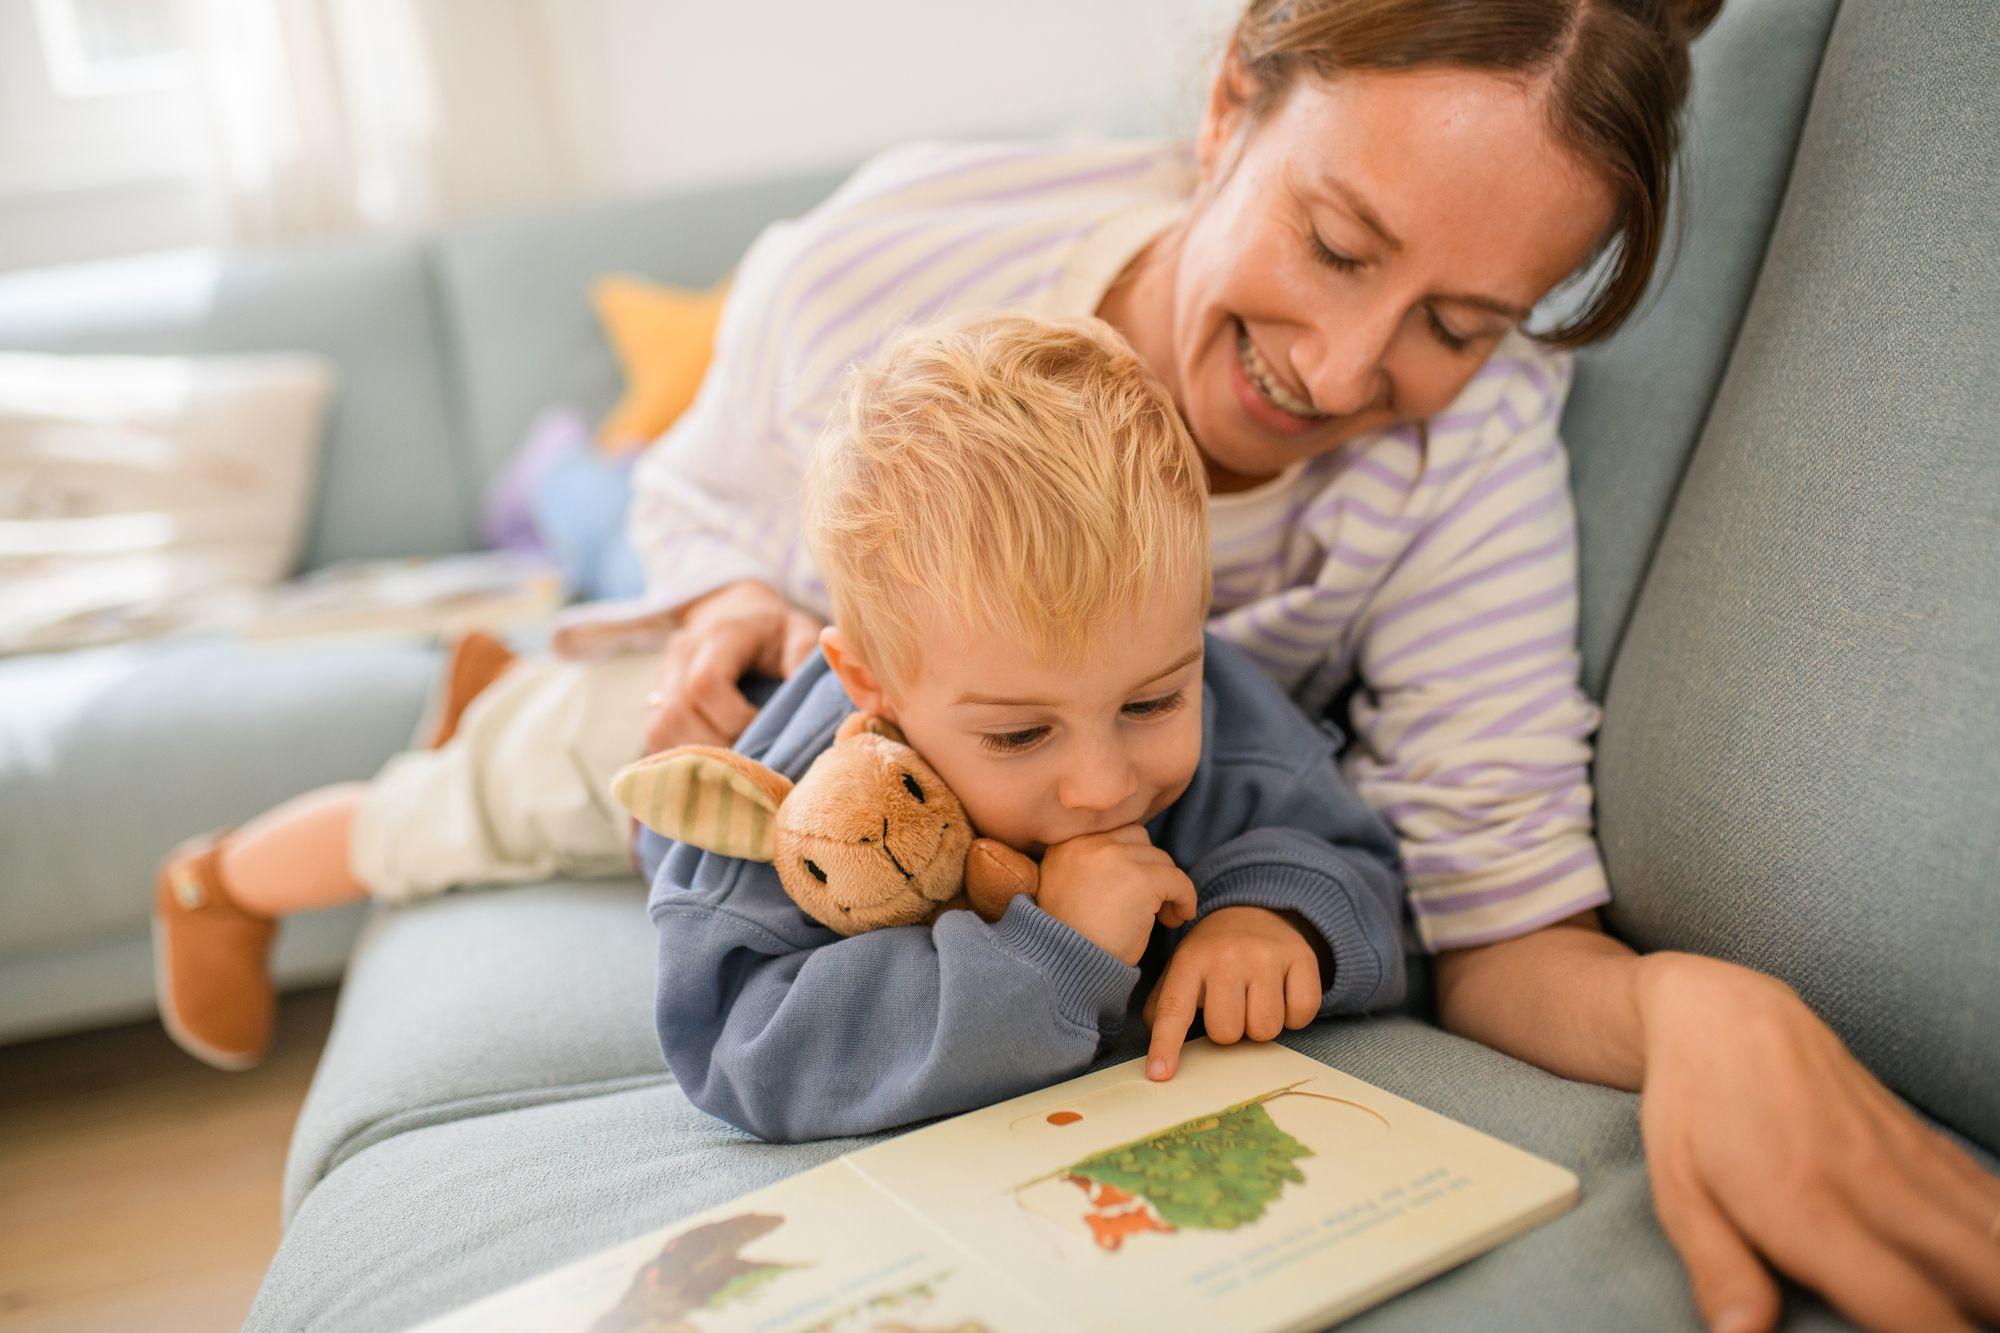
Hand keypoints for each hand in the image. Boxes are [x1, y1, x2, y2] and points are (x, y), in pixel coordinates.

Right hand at [641, 581, 822, 753]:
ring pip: (659, 727)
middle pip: (676, 712)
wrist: (739, 615)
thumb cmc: (776, 631)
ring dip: (694, 756)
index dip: (734, 719)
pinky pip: (655, 737)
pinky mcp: (656, 700)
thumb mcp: (799, 630)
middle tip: (750, 760)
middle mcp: (682, 654)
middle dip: (715, 745)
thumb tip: (806, 692)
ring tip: (731, 766)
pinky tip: (712, 765)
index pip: (705, 684)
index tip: (764, 729)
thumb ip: (804, 654)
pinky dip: (681, 758)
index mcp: (720, 636)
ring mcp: (663, 677)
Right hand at [1036, 825, 1195, 966]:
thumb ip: (1089, 866)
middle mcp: (1087, 842)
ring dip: (1166, 885)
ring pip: (1160, 859)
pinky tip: (1178, 917)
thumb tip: (1133, 858)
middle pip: (1138, 839)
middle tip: (1150, 901)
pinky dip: (1185, 898)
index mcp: (1065, 843)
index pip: (1113, 833)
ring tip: (1162, 915)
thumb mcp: (1067, 889)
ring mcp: (1114, 857)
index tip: (1135, 888)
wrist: (1064, 967)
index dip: (1130, 859)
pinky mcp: (1140, 879)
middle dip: (1148, 867)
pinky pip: (1177, 880)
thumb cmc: (1068, 938)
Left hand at [1142, 906, 1321, 1081]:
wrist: (1256, 912)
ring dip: (1261, 1026)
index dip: (1166, 1045)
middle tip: (1232, 1007)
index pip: (1175, 1009)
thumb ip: (1165, 1007)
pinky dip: (1294, 1016)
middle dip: (1230, 1031)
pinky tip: (1282, 995)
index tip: (1159, 1074)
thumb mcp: (1183, 969)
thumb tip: (1158, 1057)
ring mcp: (1267, 955)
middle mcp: (1228, 955)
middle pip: (1227, 1032)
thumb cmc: (1214, 954)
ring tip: (1255, 1000)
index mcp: (1191, 959)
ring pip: (1265, 1029)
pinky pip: (1301, 1015)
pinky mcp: (1302, 957)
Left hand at [1635, 952, 1999, 1332]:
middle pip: (1983, 1273)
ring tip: (1987, 1307)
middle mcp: (1875, 1185)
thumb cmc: (1692, 1110)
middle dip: (1992, 1313)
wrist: (1723, 1015)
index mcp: (1808, 1209)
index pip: (1909, 1306)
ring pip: (1998, 1234)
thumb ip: (1719, 1271)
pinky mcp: (1924, 1142)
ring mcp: (1907, 1159)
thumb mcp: (1679, 1193)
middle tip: (1973, 1330)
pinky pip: (1992, 1198)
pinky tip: (1993, 1257)